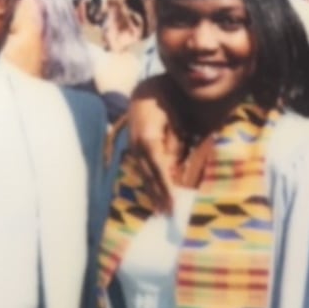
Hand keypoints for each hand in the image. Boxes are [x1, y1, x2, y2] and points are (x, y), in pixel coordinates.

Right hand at [127, 76, 184, 212]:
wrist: (145, 91)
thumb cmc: (165, 102)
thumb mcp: (175, 120)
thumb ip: (175, 143)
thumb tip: (174, 167)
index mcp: (148, 139)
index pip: (159, 170)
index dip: (166, 188)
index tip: (173, 203)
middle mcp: (137, 147)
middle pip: (150, 177)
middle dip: (160, 197)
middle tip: (169, 215)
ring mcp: (133, 149)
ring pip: (145, 175)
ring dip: (153, 194)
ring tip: (162, 211)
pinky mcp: (134, 150)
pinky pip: (143, 170)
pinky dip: (150, 184)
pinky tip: (155, 196)